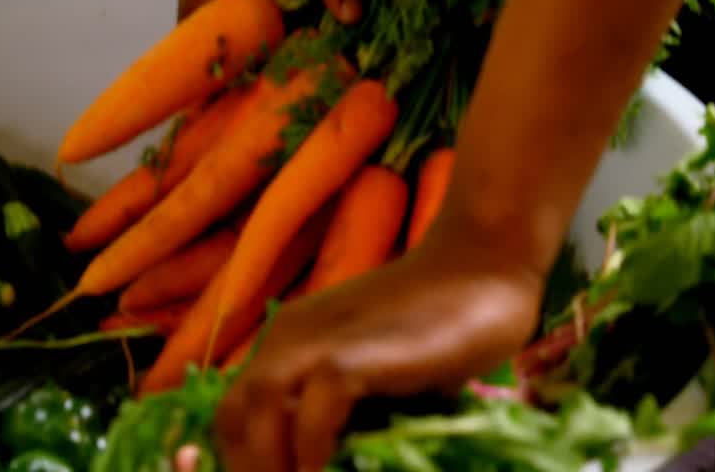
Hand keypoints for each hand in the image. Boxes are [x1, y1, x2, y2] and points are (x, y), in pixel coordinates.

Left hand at [213, 233, 542, 471]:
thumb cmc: (439, 322)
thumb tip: (332, 459)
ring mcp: (318, 341)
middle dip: (250, 467)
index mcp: (287, 343)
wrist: (482, 262)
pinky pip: (315, 406)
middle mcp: (288, 338)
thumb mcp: (375, 371)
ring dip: (272, 464)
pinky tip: (330, 470)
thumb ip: (348, 408)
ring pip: (258, 410)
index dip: (245, 459)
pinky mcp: (355, 351)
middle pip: (232, 416)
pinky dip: (313, 448)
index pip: (234, 414)